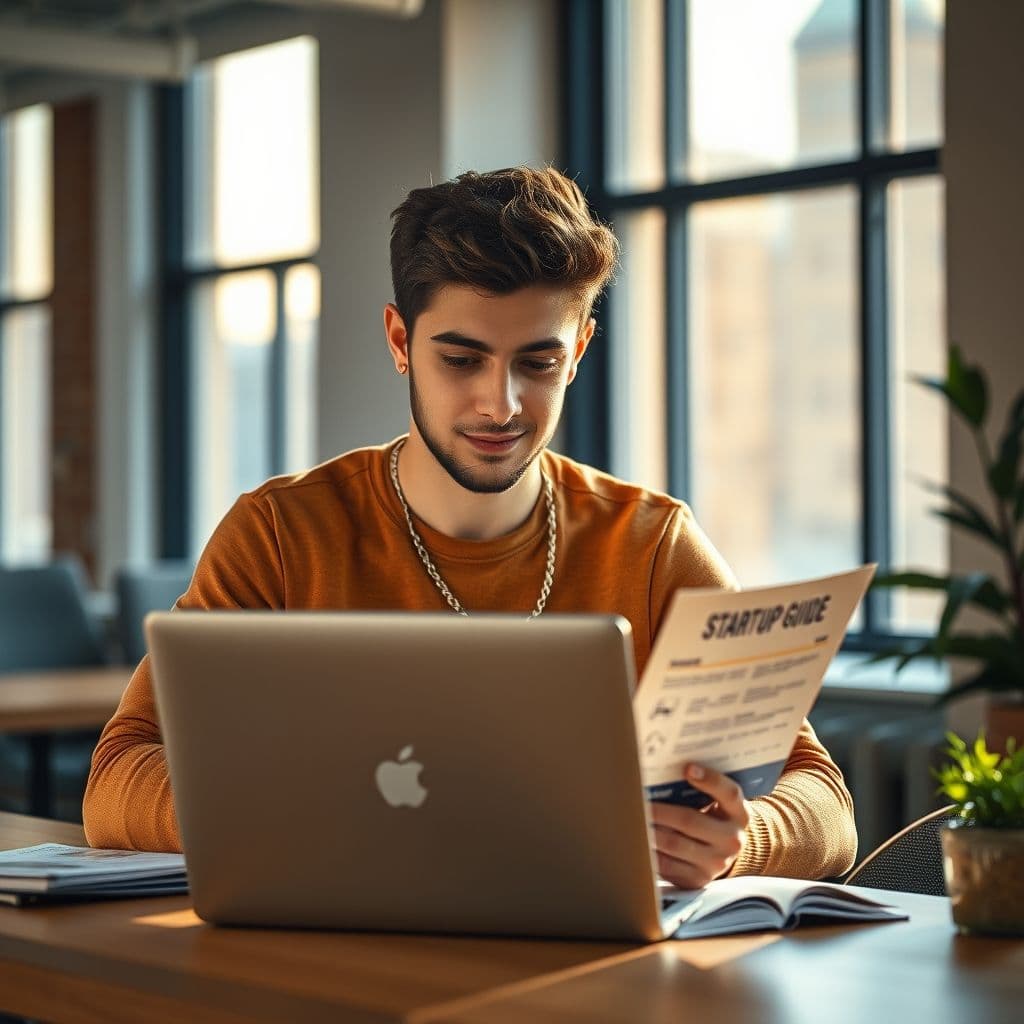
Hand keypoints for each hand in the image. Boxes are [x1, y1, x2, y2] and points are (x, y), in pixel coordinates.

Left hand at [649, 763, 750, 888]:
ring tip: (633, 818)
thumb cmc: (714, 816)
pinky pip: (668, 865)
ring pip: (675, 843)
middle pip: (690, 820)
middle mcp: (731, 839)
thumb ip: (702, 788)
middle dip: (660, 810)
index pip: (728, 793)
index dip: (709, 780)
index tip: (687, 768)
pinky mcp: (698, 879)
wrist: (726, 852)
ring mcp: (716, 862)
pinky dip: (650, 850)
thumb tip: (666, 772)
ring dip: (650, 829)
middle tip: (638, 801)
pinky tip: (637, 838)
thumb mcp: (719, 802)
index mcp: (738, 813)